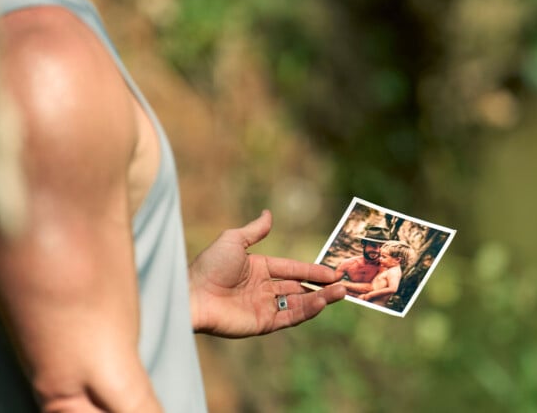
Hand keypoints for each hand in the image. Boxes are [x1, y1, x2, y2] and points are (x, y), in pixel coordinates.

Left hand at [188, 210, 345, 337]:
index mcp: (258, 269)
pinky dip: (307, 311)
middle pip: (299, 288)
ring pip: (299, 303)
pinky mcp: (263, 324)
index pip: (292, 269)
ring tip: (341, 294)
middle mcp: (263, 289)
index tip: (333, 272)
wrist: (192, 296)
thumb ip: (255, 230)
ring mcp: (264, 307)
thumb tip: (268, 213)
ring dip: (320, 299)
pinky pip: (290, 317)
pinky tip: (321, 303)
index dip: (312, 270)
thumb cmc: (210, 266)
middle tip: (344, 285)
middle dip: (322, 287)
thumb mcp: (233, 240)